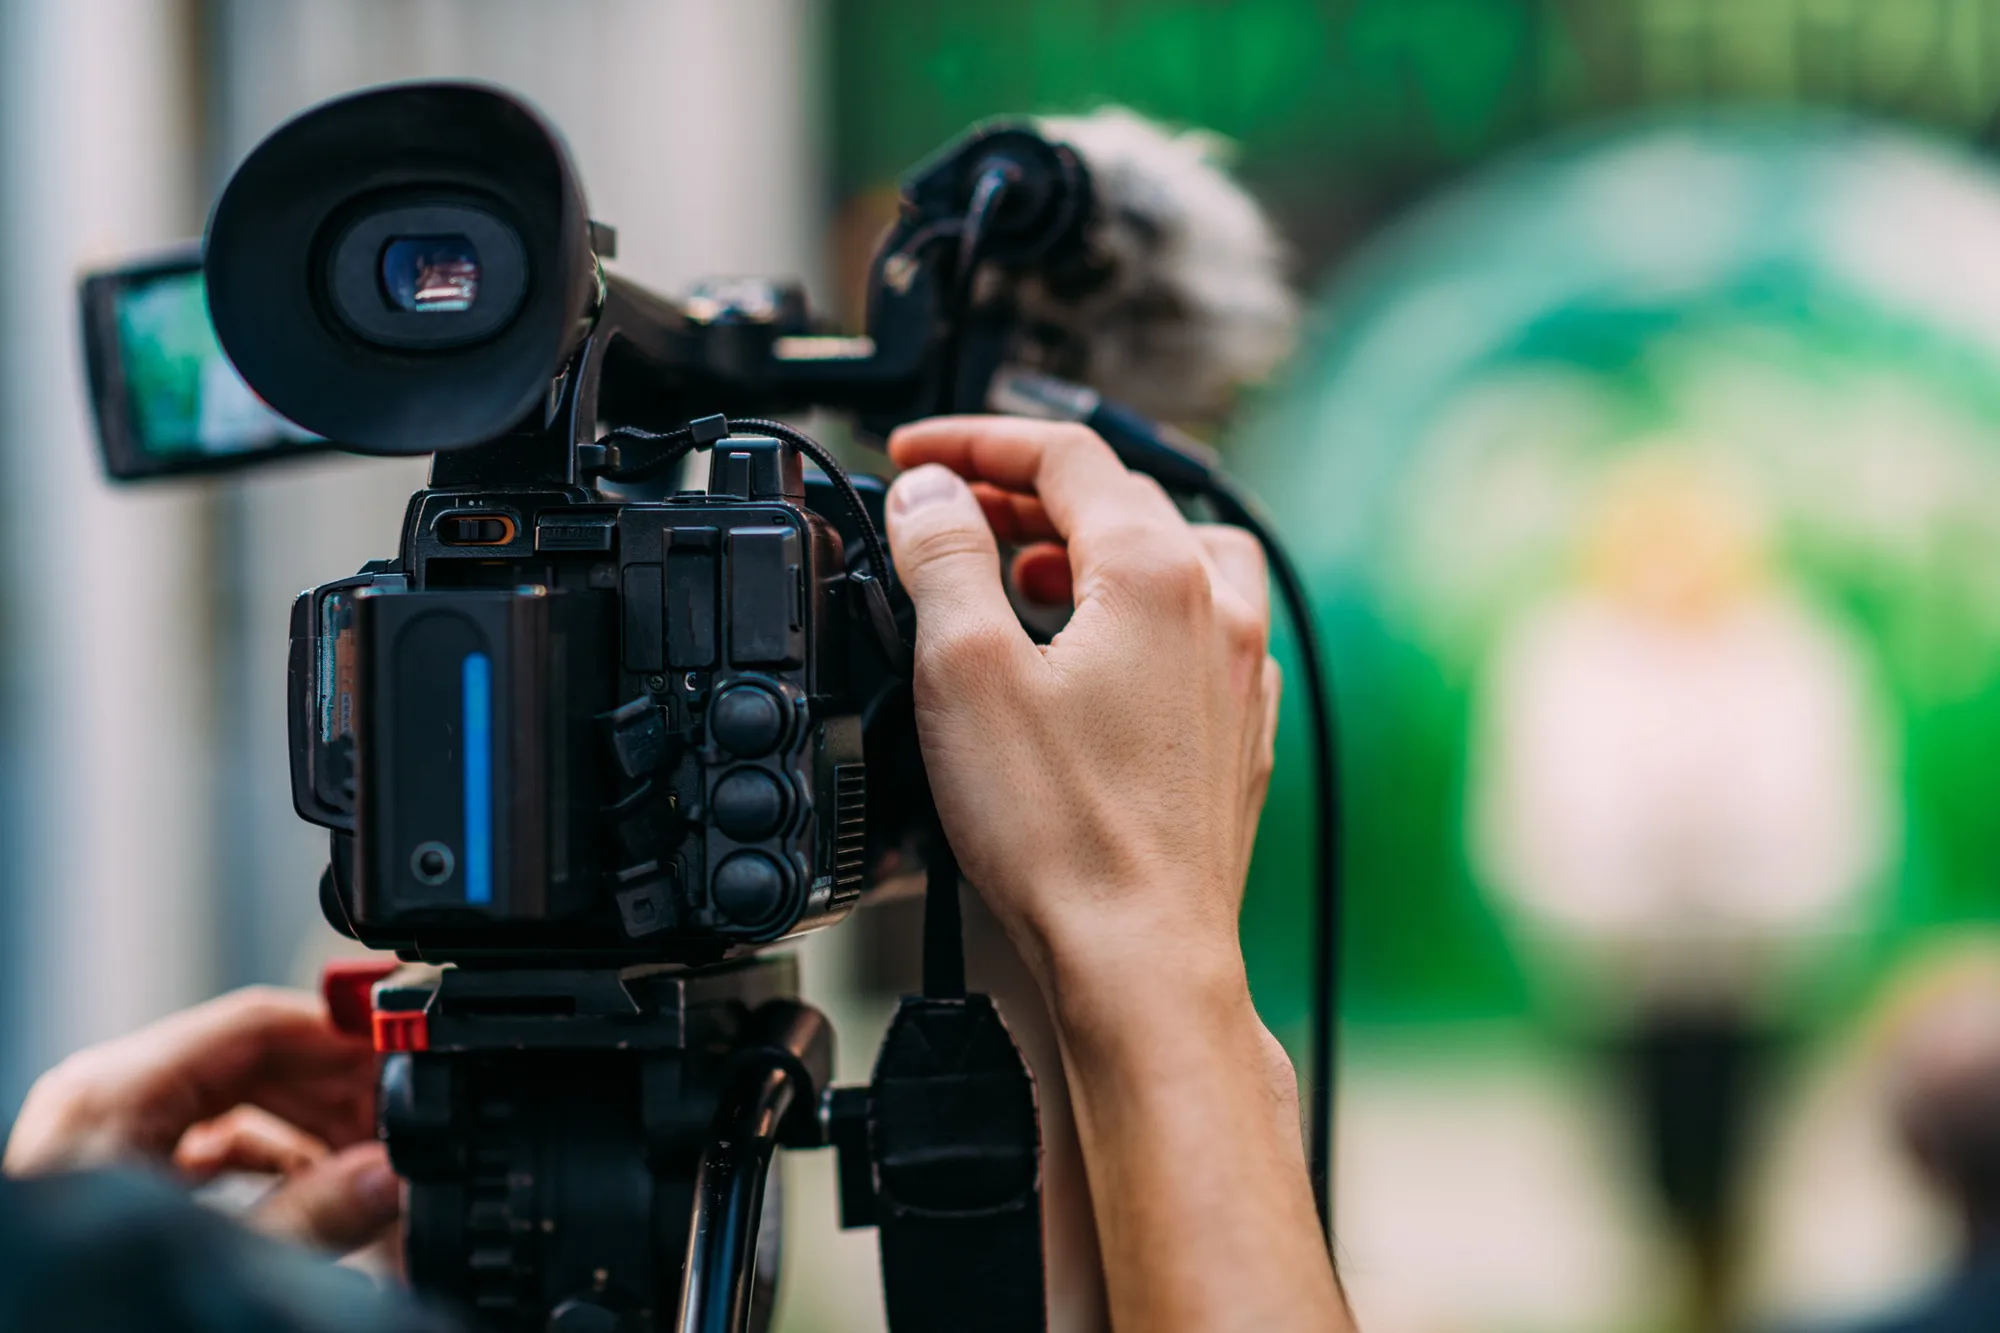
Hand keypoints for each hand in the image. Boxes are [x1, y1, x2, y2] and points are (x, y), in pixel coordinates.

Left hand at [5, 986, 398, 1253]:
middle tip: (398, 1121)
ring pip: (234, 1095)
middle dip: (333, 1089)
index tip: (401, 1053)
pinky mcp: (116, 1166)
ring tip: (365, 1162)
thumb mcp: (212, 1258)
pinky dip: (265, 1154)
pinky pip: (207, 1135)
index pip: (257, 1022)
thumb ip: (308, 1217)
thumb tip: (387, 1175)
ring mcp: (107, 1130)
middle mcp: (109, 1096)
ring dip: (306, 1125)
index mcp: (118, 1092)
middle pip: (251, 1057)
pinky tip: (310, 1186)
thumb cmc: (73, 1301)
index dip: (341, 1035)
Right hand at [885, 417, 1280, 1000]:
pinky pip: (1193, 631)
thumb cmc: (1064, 836)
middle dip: (1022, 494)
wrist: (1141, 959)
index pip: (1064, 456)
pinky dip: (1133, 614)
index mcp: (1155, 574)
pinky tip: (1087, 659)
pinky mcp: (1238, 732)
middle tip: (948, 516)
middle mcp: (1217, 611)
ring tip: (1019, 577)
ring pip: (1170, 561)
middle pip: (1119, 502)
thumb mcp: (964, 671)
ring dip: (1088, 549)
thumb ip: (944, 557)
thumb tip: (931, 493)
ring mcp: (1240, 674)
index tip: (914, 454)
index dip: (975, 440)